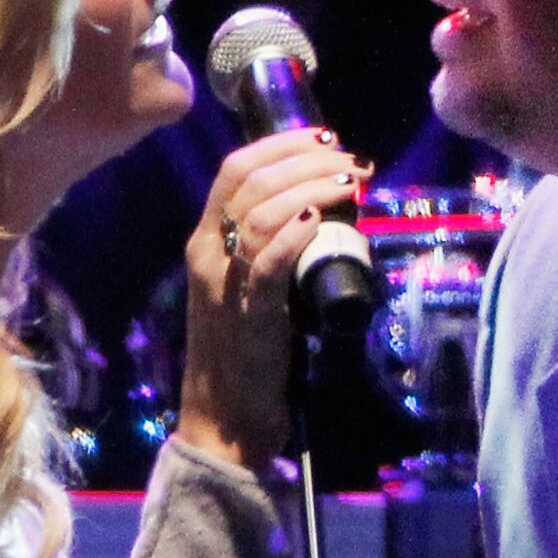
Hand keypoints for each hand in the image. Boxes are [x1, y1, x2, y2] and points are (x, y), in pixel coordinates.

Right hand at [173, 128, 366, 469]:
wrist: (223, 421)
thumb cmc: (244, 355)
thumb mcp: (252, 288)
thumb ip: (272, 251)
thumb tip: (322, 212)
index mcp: (205, 242)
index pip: (234, 170)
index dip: (279, 145)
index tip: (323, 137)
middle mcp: (208, 254)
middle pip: (250, 181)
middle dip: (305, 159)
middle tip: (350, 160)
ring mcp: (224, 283)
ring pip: (260, 213)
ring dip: (311, 188)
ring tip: (351, 183)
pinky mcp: (248, 315)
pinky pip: (266, 264)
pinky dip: (294, 235)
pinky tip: (318, 219)